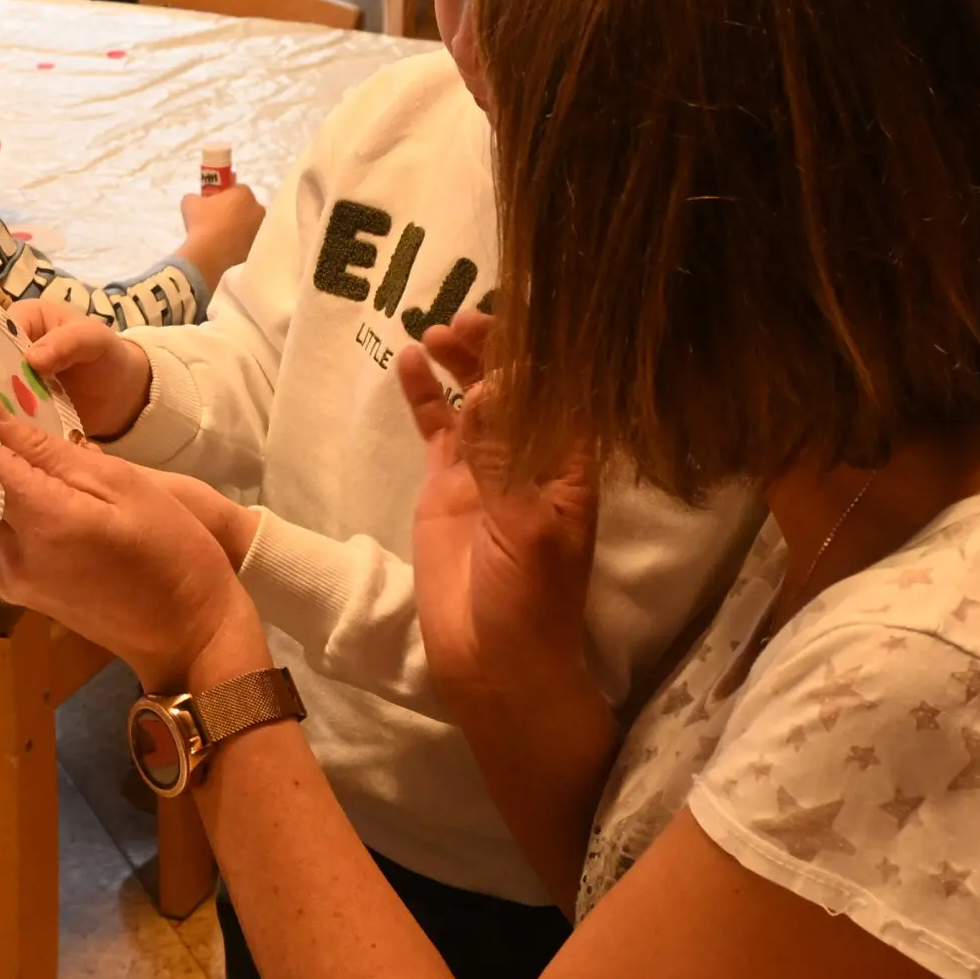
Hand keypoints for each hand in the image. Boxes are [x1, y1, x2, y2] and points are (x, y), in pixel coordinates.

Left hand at [0, 415, 256, 690]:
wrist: (186, 631)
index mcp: (41, 520)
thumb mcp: (125, 485)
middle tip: (15, 430)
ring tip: (37, 467)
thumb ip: (54, 453)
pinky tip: (42, 505)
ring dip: (1, 488)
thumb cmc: (172, 549)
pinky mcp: (17, 592)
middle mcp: (12, 553)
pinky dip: (11, 516)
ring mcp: (10, 578)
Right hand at [12, 302, 151, 440]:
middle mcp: (10, 349)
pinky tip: (7, 434)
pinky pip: (6, 416)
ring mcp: (11, 382)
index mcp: (24, 318)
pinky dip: (8, 425)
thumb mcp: (93, 339)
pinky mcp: (17, 410)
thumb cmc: (105, 354)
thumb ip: (67, 342)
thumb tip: (33, 358)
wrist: (120, 394)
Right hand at [175, 180, 266, 288]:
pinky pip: (243, 240)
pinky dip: (235, 242)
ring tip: (217, 233)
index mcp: (244, 194)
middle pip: (245, 206)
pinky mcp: (253, 248)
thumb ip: (196, 197)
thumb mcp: (190, 202)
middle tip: (216, 216)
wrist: (207, 254)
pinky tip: (220, 246)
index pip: (236, 188)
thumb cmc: (201, 222)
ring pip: (246, 224)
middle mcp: (257, 210)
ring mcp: (257, 231)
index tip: (212, 201)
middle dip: (233, 209)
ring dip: (235, 226)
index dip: (223, 194)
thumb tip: (197, 201)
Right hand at [396, 311, 599, 699]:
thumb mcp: (527, 529)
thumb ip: (505, 460)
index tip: (518, 312)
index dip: (544, 351)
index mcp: (571, 466)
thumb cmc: (532, 603)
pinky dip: (423, 394)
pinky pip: (435, 428)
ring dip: (459, 361)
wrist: (494, 665)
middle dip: (494, 348)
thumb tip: (486, 388)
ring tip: (435, 332)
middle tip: (463, 320)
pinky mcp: (447, 486)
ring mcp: (486, 469)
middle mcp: (532, 457)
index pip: (564, 392)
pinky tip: (408, 359)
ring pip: (474, 398)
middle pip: (515, 385)